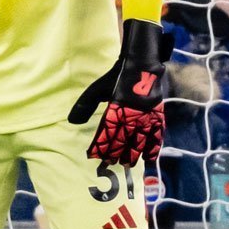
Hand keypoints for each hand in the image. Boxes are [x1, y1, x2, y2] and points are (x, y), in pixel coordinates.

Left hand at [67, 19, 164, 167]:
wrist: (142, 64)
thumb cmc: (117, 77)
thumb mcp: (98, 89)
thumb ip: (85, 105)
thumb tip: (71, 121)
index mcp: (116, 106)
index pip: (107, 131)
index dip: (100, 145)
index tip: (94, 156)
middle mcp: (132, 113)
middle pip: (123, 138)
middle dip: (115, 153)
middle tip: (110, 164)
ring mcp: (146, 115)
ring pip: (139, 139)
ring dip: (132, 154)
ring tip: (126, 165)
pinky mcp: (157, 115)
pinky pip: (157, 135)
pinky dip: (153, 148)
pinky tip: (149, 159)